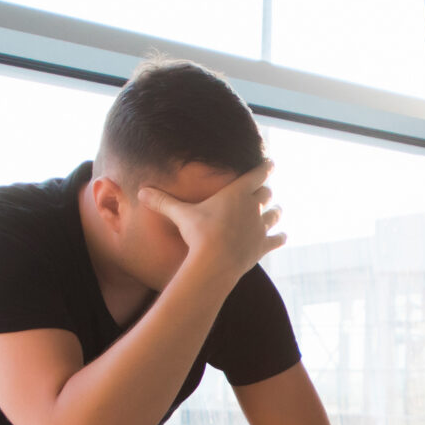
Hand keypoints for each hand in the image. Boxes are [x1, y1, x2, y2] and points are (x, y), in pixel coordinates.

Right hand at [138, 159, 283, 282]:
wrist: (215, 261)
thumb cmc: (199, 234)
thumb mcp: (180, 215)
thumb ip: (163, 202)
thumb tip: (141, 192)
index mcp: (237, 193)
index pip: (257, 174)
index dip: (264, 167)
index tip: (271, 162)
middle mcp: (253, 206)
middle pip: (265, 194)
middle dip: (265, 191)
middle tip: (265, 189)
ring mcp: (260, 227)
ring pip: (274, 214)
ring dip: (275, 212)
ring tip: (278, 211)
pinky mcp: (262, 246)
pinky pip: (276, 239)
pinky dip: (280, 238)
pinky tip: (284, 237)